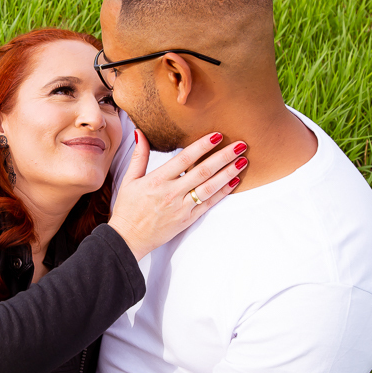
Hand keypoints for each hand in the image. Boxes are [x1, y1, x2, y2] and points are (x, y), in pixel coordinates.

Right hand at [108, 132, 246, 260]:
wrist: (128, 239)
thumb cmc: (128, 209)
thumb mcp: (129, 180)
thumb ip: (139, 156)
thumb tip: (140, 133)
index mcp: (157, 181)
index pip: (184, 159)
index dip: (202, 146)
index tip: (217, 136)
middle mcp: (171, 193)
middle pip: (202, 171)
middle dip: (223, 157)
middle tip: (240, 144)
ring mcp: (181, 208)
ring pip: (209, 188)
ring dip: (228, 173)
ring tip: (243, 161)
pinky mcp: (187, 220)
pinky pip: (209, 204)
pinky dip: (223, 192)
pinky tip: (234, 182)